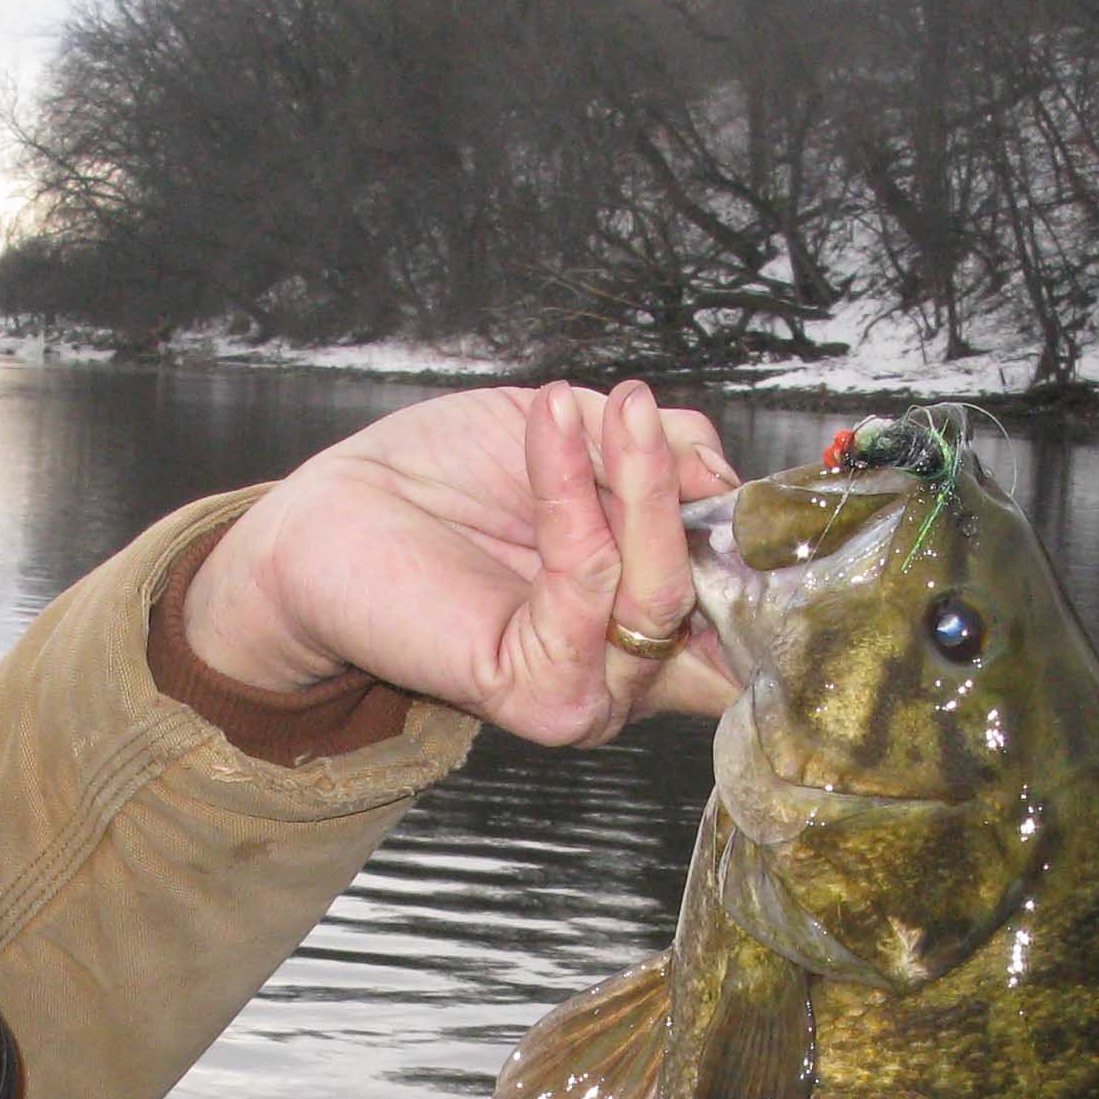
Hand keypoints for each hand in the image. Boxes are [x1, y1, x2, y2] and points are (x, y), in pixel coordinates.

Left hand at [178, 379, 746, 741]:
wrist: (330, 517)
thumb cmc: (441, 481)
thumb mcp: (576, 441)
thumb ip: (660, 455)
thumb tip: (726, 472)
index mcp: (647, 620)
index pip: (748, 610)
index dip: (768, 545)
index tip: (759, 466)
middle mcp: (631, 671)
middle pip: (721, 602)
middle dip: (698, 500)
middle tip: (653, 415)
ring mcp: (592, 690)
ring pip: (662, 594)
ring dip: (641, 485)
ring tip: (612, 407)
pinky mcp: (541, 691)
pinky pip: (588, 584)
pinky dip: (575, 495)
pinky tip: (552, 427)